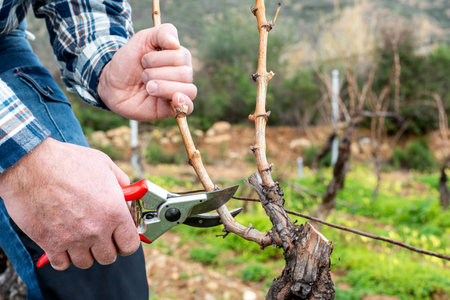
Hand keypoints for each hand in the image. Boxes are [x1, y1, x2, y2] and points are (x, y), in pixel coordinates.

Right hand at [0, 138, 138, 269]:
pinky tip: (62, 240)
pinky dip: (63, 256)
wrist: (31, 163)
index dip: (126, 242)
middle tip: (99, 234)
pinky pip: (62, 264)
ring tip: (79, 234)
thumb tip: (128, 198)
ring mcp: (73, 239)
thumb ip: (121, 183)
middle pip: (108, 257)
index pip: (130, 245)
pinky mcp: (50, 243)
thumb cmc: (69, 161)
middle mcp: (96, 229)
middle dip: (105, 247)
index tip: (121, 237)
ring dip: (84, 252)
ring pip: (85, 262)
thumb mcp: (105, 165)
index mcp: (114, 211)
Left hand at [98, 23, 196, 120]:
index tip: (144, 60)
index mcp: (178, 58)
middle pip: (185, 74)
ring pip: (188, 90)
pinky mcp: (172, 109)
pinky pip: (188, 108)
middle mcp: (182, 75)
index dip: (160, 58)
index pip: (182, 56)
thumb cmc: (129, 60)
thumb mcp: (143, 39)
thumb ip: (162, 32)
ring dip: (164, 86)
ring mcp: (178, 92)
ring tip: (147, 87)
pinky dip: (184, 104)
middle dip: (157, 73)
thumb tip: (175, 44)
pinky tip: (175, 99)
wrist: (112, 83)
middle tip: (143, 75)